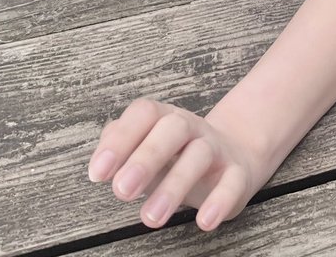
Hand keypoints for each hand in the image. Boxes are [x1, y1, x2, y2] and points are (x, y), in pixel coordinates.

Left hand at [87, 98, 259, 231]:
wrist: (234, 156)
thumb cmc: (176, 156)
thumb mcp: (146, 148)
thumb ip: (120, 149)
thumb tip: (100, 164)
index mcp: (164, 118)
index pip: (144, 114)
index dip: (121, 139)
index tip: (98, 173)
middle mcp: (191, 128)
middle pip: (172, 129)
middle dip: (146, 157)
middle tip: (122, 190)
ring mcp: (216, 148)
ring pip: (199, 156)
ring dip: (174, 186)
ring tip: (151, 218)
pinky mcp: (237, 172)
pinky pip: (232, 182)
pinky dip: (220, 200)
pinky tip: (204, 221)